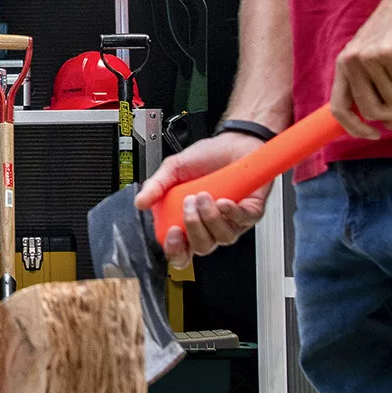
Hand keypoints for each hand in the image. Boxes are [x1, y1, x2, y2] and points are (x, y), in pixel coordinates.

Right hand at [135, 129, 269, 262]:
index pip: (180, 249)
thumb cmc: (208, 157)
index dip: (175, 249)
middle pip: (202, 247)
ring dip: (210, 217)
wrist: (233, 143)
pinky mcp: (251, 213)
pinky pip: (242, 222)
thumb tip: (141, 202)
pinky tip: (223, 200)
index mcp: (188, 219)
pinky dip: (231, 212)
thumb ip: (156, 186)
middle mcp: (210, 225)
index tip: (172, 233)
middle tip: (188, 203)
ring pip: (222, 237)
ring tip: (204, 194)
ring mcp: (231, 221)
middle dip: (193, 228)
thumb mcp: (174, 168)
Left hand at [330, 0, 391, 138]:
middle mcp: (351, 62)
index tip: (375, 135)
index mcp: (345, 64)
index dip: (354, 128)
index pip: (338, 108)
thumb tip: (389, 126)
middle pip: (370, 111)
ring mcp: (368, 58)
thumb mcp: (390, 65)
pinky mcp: (389, 54)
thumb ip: (386, 94)